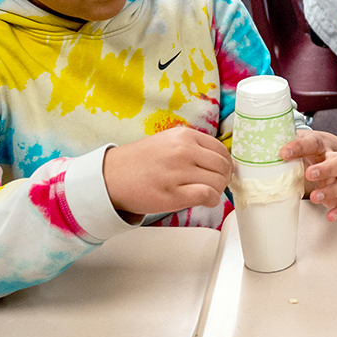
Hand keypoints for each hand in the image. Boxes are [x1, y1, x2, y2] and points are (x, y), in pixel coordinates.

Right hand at [102, 126, 231, 214]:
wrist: (111, 177)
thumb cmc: (140, 162)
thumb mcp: (168, 142)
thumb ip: (193, 147)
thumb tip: (221, 162)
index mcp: (184, 135)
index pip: (221, 150)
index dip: (225, 164)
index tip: (221, 172)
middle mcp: (183, 150)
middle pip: (223, 166)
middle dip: (223, 178)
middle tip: (215, 184)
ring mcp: (178, 172)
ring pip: (218, 181)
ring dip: (217, 190)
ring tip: (206, 193)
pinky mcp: (174, 194)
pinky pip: (207, 196)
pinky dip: (211, 200)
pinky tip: (204, 200)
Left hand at [280, 131, 336, 221]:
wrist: (328, 150)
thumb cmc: (309, 148)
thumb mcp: (296, 142)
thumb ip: (281, 143)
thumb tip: (257, 148)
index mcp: (320, 144)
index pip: (312, 143)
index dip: (299, 147)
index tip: (284, 152)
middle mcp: (334, 159)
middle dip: (326, 169)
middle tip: (310, 174)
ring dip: (332, 191)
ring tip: (315, 197)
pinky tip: (330, 215)